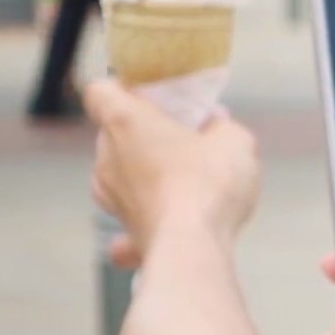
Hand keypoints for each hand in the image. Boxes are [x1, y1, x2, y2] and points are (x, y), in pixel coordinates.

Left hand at [89, 79, 261, 270]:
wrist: (193, 246)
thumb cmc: (208, 184)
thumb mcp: (235, 139)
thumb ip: (223, 127)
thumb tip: (217, 128)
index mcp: (126, 123)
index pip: (100, 91)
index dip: (121, 89)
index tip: (149, 95)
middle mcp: (108, 159)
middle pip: (113, 134)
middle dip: (144, 134)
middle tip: (183, 137)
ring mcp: (112, 198)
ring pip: (119, 176)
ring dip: (143, 174)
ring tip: (182, 179)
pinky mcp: (125, 232)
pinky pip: (128, 222)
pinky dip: (145, 219)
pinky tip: (168, 220)